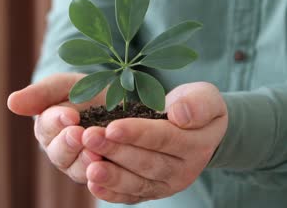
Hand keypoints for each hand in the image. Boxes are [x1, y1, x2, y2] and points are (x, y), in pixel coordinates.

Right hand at [7, 73, 103, 182]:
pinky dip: (101, 175)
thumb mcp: (64, 85)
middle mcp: (60, 151)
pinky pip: (98, 180)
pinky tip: (107, 168)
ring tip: (95, 152)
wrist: (118, 104)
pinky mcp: (100, 174)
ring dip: (85, 161)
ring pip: (77, 169)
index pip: (47, 127)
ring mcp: (79, 165)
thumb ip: (40, 94)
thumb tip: (11, 102)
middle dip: (69, 143)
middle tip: (79, 133)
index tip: (70, 115)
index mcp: (48, 128)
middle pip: (59, 153)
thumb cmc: (84, 92)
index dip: (57, 121)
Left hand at [82, 82, 227, 203]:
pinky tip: (93, 184)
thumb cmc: (194, 107)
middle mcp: (182, 170)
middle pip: (145, 162)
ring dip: (111, 176)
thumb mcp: (205, 97)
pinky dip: (111, 193)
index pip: (163, 138)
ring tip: (89, 167)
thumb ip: (198, 104)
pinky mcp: (150, 191)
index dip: (137, 133)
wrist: (195, 129)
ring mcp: (165, 184)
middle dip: (115, 151)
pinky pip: (130, 195)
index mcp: (196, 145)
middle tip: (89, 138)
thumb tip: (180, 115)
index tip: (111, 127)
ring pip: (136, 182)